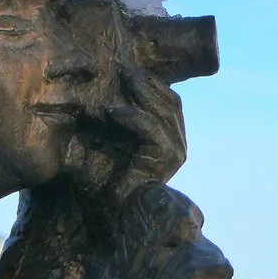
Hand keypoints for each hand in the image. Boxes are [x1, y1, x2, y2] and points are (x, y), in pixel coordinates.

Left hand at [104, 66, 186, 197]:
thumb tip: (106, 84)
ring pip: (165, 112)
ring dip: (140, 94)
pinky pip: (152, 130)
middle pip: (170, 102)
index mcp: (168, 137)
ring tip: (119, 81)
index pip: (169, 100)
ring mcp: (175, 152)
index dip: (152, 82)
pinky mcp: (166, 160)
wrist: (101, 210)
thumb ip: (115, 116)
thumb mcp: (107, 136)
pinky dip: (131, 117)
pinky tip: (110, 112)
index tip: (127, 68)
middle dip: (148, 83)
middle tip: (124, 69)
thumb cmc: (100, 176)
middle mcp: (177, 144)